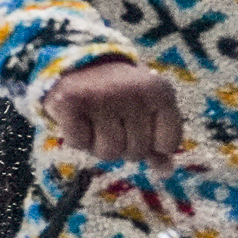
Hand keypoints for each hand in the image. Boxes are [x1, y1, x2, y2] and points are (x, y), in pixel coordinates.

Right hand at [42, 59, 183, 167]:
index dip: (152, 145)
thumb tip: (165, 172)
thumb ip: (157, 142)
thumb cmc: (119, 95)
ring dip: (98, 145)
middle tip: (112, 122)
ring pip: (108, 153)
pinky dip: (77, 138)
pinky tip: (78, 119)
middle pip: (136, 153)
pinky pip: (79, 143)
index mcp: (160, 92)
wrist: (78, 65)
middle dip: (122, 146)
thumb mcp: (147, 112)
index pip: (167, 145)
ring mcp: (102, 96)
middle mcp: (134, 92)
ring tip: (95, 122)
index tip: (140, 126)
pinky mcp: (71, 101)